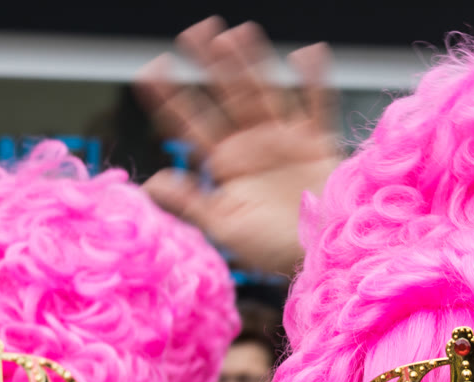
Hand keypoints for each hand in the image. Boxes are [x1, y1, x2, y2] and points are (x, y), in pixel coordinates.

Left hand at [137, 19, 341, 275]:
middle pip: (226, 96)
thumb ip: (191, 202)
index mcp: (225, 165)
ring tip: (236, 33)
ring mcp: (284, 140)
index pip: (190, 125)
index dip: (169, 99)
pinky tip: (309, 54)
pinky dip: (315, 81)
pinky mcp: (316, 143)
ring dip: (251, 63)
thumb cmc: (274, 250)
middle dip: (209, 66)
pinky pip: (317, 106)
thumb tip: (151, 183)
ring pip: (264, 92)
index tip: (149, 71)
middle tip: (193, 33)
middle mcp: (251, 146)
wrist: (324, 256)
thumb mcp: (225, 229)